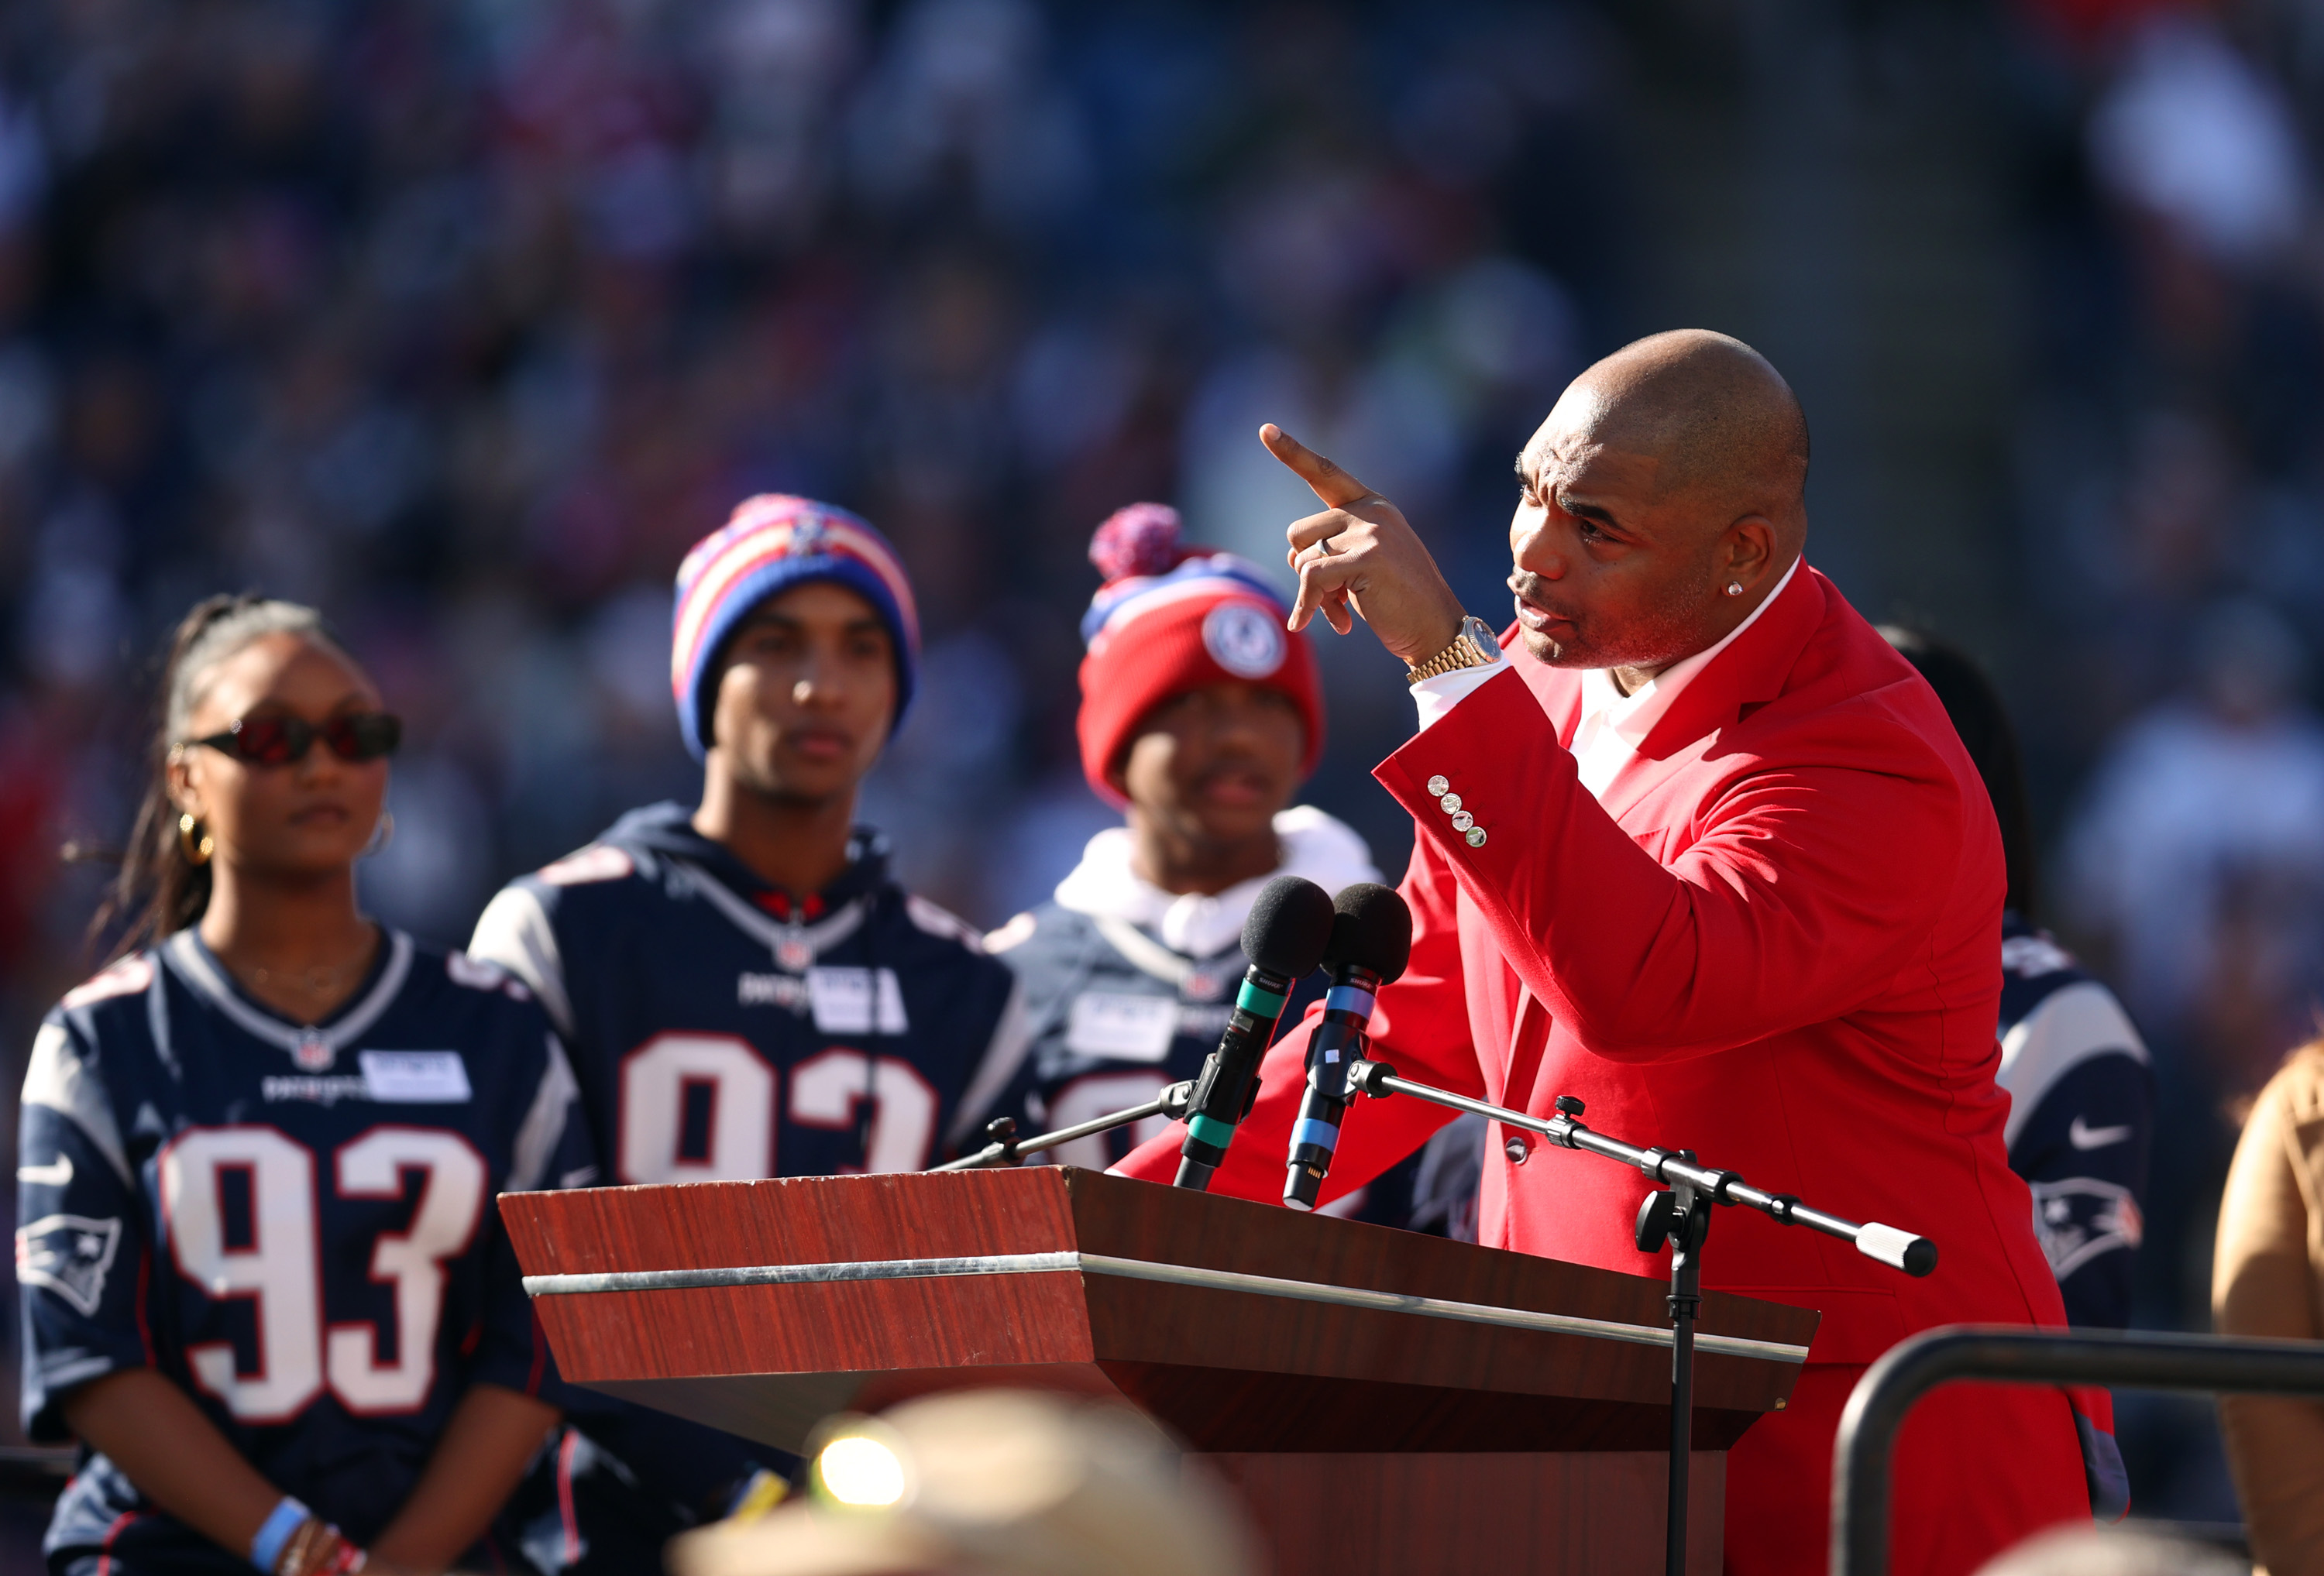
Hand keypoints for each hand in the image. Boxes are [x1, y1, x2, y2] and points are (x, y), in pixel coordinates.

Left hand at [1263, 425, 1465, 666]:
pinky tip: (1338, 626)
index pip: (1325, 473)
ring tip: (1343, 610)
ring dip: (1314, 594)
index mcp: (1371, 505)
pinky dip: (1310, 606)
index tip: (1265, 429)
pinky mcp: (1367, 556)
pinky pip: (1312, 579)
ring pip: (1304, 560)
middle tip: (1335, 596)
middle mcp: (1371, 510)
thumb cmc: (1396, 600)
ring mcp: (1371, 531)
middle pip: (1299, 533)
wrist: (1436, 628)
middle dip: (1307, 570)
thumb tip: (1294, 558)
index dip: (1292, 452)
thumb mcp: (1362, 563)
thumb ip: (1332, 548)